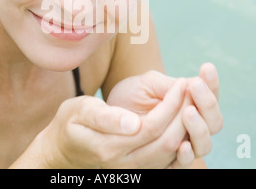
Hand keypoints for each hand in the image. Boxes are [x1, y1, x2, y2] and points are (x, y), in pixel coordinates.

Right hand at [32, 81, 187, 167]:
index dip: (171, 104)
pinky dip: (182, 143)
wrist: (61, 150)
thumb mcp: (79, 111)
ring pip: (171, 153)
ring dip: (187, 127)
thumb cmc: (69, 124)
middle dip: (185, 113)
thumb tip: (133, 123)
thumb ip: (105, 117)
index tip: (181, 83)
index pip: (152, 126)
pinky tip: (185, 124)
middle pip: (168, 141)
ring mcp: (133, 172)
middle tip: (194, 89)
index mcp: (109, 147)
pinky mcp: (138, 172)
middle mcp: (125, 164)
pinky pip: (168, 162)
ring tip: (192, 102)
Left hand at [107, 63, 222, 167]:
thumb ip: (168, 85)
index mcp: (190, 104)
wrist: (103, 121)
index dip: (212, 83)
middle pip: (214, 121)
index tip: (206, 67)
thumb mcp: (147, 85)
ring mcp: (182, 146)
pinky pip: (183, 166)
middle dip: (207, 103)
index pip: (210, 95)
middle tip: (195, 86)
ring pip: (203, 144)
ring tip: (188, 111)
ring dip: (199, 127)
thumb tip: (191, 85)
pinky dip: (187, 157)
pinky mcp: (168, 164)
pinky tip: (182, 145)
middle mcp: (191, 127)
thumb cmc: (127, 98)